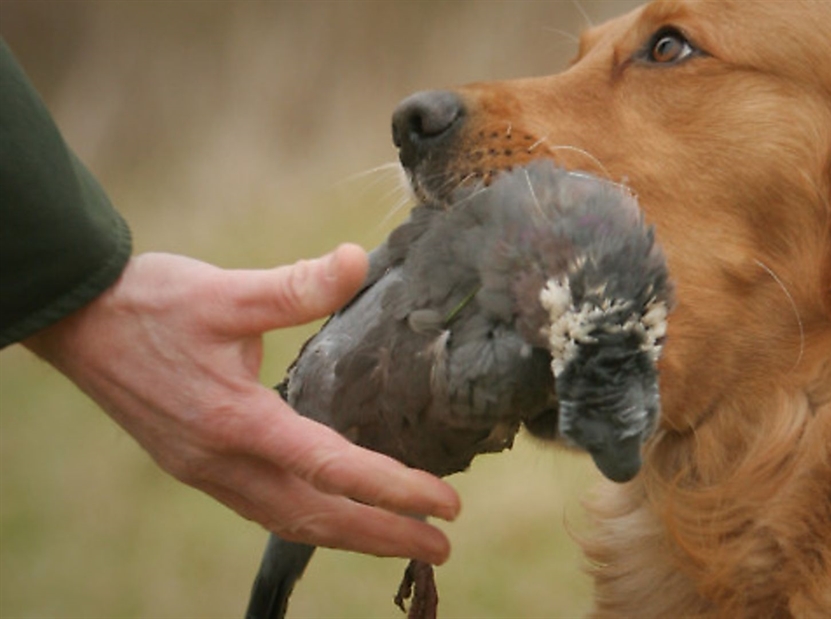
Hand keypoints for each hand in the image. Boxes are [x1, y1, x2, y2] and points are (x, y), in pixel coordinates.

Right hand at [23, 244, 459, 564]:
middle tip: (441, 548)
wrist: (76, 323)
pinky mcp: (198, 467)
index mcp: (236, 421)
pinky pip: (265, 510)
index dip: (393, 490)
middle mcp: (223, 462)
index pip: (331, 468)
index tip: (444, 505)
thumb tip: (356, 260)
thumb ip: (295, 285)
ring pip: (290, 521)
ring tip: (402, 542)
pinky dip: (310, 520)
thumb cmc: (150, 304)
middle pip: (316, 516)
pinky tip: (334, 513)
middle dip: (383, 536)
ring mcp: (207, 472)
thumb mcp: (225, 289)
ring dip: (350, 537)